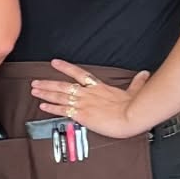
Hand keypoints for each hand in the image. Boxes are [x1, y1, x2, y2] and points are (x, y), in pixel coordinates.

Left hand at [30, 60, 152, 138]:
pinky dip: (51, 107)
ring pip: (60, 96)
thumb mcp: (135, 91)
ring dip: (45, 93)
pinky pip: (63, 110)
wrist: (132, 116)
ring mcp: (83, 103)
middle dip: (48, 83)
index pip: (79, 74)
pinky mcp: (81, 114)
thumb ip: (138, 82)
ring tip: (34, 90)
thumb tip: (145, 74)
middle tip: (35, 82)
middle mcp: (88, 93)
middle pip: (63, 85)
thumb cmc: (134, 106)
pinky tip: (42, 105)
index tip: (54, 62)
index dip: (65, 67)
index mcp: (99, 87)